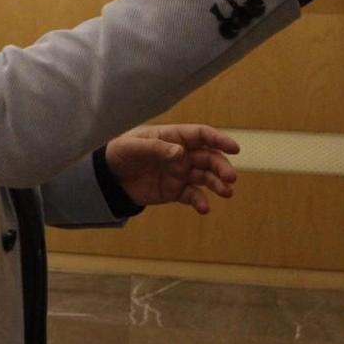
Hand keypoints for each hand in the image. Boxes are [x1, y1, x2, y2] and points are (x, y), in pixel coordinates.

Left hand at [105, 125, 239, 214]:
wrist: (109, 177)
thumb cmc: (120, 153)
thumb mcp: (133, 147)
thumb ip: (156, 148)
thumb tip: (180, 152)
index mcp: (173, 137)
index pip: (201, 135)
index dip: (218, 139)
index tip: (234, 148)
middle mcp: (181, 154)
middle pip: (208, 158)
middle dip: (221, 166)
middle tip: (231, 177)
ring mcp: (180, 173)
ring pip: (205, 177)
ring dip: (217, 184)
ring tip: (226, 192)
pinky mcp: (175, 191)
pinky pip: (192, 196)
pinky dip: (200, 201)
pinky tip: (204, 208)